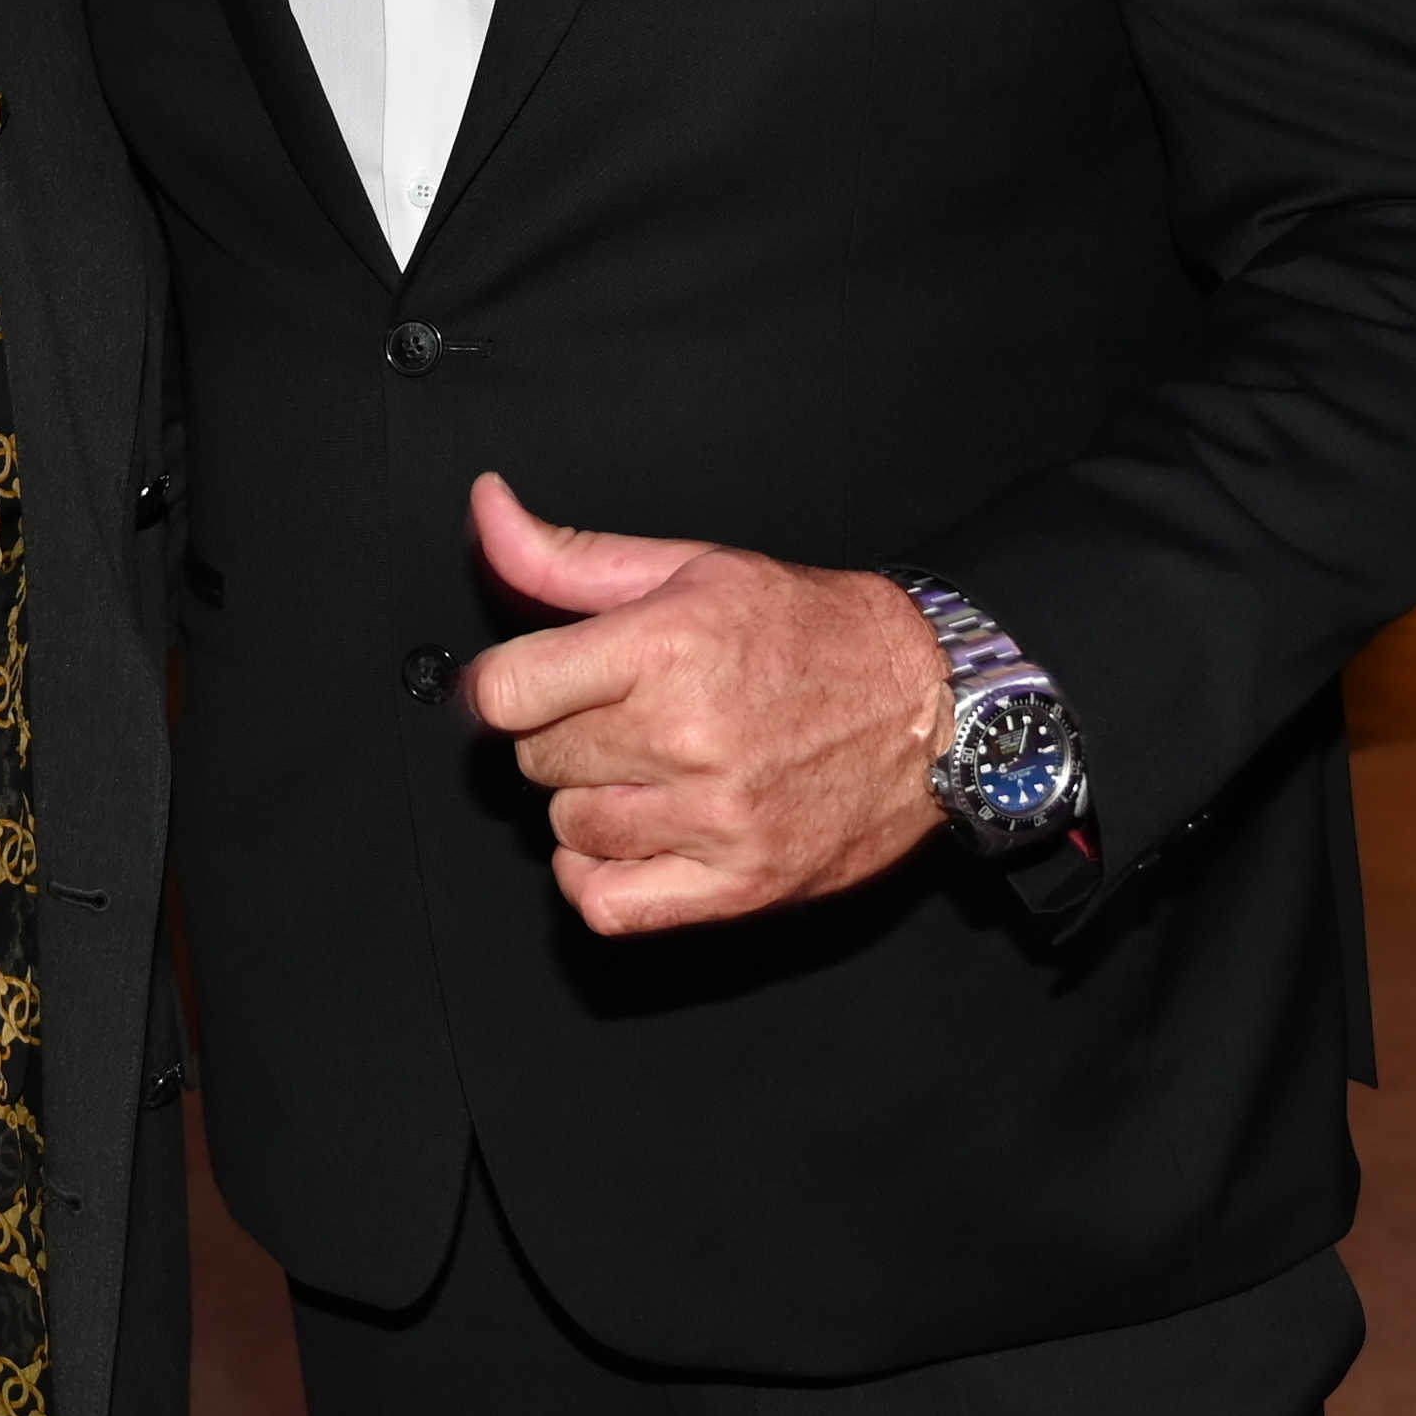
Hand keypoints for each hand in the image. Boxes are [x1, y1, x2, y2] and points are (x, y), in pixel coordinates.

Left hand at [457, 471, 952, 935]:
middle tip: (623, 715)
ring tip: (649, 770)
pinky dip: (599, 876)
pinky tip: (633, 837)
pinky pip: (606, 904)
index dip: (502, 690)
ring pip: (568, 828)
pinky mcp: (738, 885)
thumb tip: (486, 510)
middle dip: (564, 734)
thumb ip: (568, 557)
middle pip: (536, 759)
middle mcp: (688, 734)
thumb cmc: (809, 631)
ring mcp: (715, 818)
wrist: (929, 703)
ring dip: (590, 802)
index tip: (528, 688)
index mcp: (669, 645)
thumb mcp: (690, 567)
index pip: (506, 692)